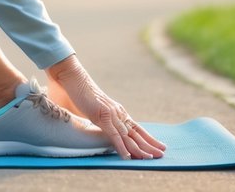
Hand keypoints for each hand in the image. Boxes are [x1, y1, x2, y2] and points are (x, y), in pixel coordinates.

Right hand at [46, 55, 166, 159]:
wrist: (72, 76)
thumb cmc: (77, 92)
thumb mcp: (90, 108)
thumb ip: (97, 118)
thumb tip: (94, 125)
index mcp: (116, 111)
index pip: (136, 127)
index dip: (147, 137)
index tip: (158, 145)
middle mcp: (117, 112)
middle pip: (136, 132)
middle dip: (149, 145)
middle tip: (162, 154)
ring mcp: (111, 114)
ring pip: (128, 136)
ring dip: (139, 149)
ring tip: (150, 158)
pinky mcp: (102, 116)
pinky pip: (114, 136)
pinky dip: (121, 147)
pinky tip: (127, 157)